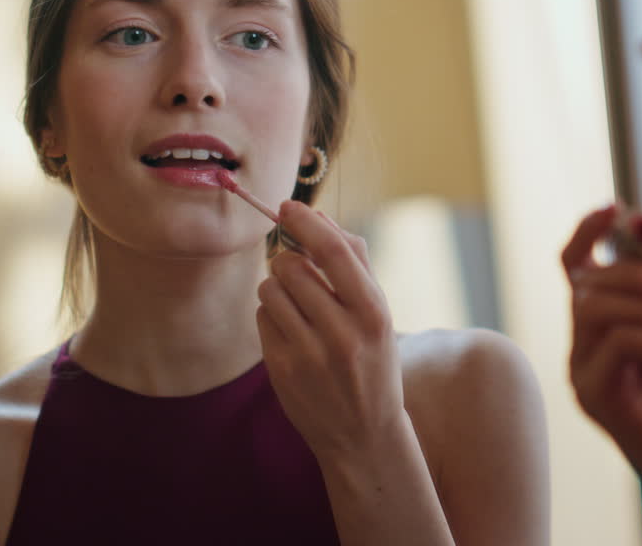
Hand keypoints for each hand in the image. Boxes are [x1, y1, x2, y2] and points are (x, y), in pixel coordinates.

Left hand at [256, 201, 407, 459]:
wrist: (364, 434)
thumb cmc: (373, 360)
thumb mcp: (379, 313)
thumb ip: (355, 263)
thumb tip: (320, 219)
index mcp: (373, 313)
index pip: (333, 251)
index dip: (305, 222)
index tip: (286, 206)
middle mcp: (342, 333)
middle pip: (291, 265)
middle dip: (289, 260)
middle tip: (301, 274)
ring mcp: (309, 354)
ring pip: (270, 288)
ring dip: (279, 288)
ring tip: (300, 308)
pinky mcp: (282, 370)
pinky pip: (262, 317)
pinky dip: (272, 316)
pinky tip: (293, 335)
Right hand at [563, 205, 641, 545]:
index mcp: (606, 324)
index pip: (577, 266)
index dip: (590, 231)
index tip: (617, 207)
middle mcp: (586, 345)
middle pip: (586, 281)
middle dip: (635, 271)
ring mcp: (585, 372)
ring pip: (593, 307)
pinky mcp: (595, 397)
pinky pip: (613, 345)